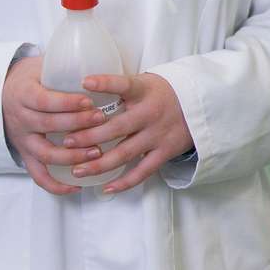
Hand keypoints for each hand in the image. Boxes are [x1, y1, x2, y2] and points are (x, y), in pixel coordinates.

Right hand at [2, 55, 108, 195]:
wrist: (2, 92)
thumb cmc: (31, 77)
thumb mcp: (41, 65)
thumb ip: (63, 65)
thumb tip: (96, 56)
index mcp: (24, 94)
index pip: (44, 101)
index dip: (66, 103)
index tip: (89, 101)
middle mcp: (21, 119)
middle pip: (48, 126)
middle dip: (77, 125)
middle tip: (101, 121)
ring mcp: (23, 140)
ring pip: (45, 153)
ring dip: (71, 156)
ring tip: (96, 153)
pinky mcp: (26, 155)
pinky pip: (38, 175)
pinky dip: (56, 185)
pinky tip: (77, 186)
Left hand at [60, 72, 194, 194]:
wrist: (203, 104)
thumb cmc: (164, 92)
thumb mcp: (147, 82)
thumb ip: (122, 88)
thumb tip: (84, 88)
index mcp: (145, 91)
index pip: (124, 84)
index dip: (105, 83)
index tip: (84, 82)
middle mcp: (151, 113)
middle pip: (116, 127)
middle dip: (89, 135)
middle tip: (66, 141)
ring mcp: (158, 134)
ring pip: (125, 153)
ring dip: (99, 163)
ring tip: (77, 170)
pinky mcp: (165, 151)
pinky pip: (143, 171)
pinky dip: (124, 182)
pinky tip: (106, 187)